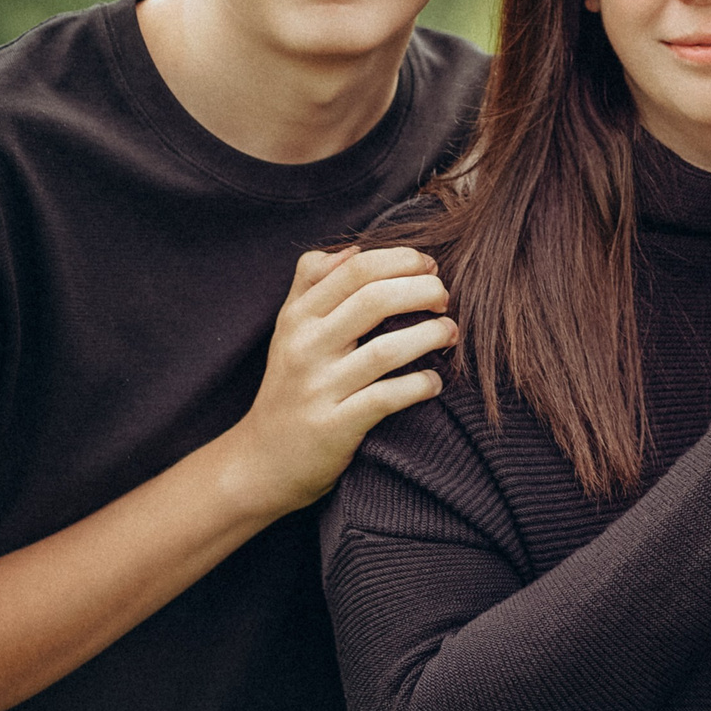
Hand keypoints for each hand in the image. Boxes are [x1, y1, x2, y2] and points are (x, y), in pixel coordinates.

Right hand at [224, 246, 455, 516]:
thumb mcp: (288, 329)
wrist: (261, 461)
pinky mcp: (334, 426)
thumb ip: (312, 282)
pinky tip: (435, 382)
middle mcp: (305, 348)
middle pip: (373, 300)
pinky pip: (387, 398)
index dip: (400, 260)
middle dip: (421, 290)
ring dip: (429, 336)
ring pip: (385, 350)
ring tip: (449, 332)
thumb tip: (354, 248)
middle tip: (445, 297)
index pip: (355, 269)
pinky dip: (420, 385)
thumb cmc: (288, 387)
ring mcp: (318, 388)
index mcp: (297, 317)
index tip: (429, 265)